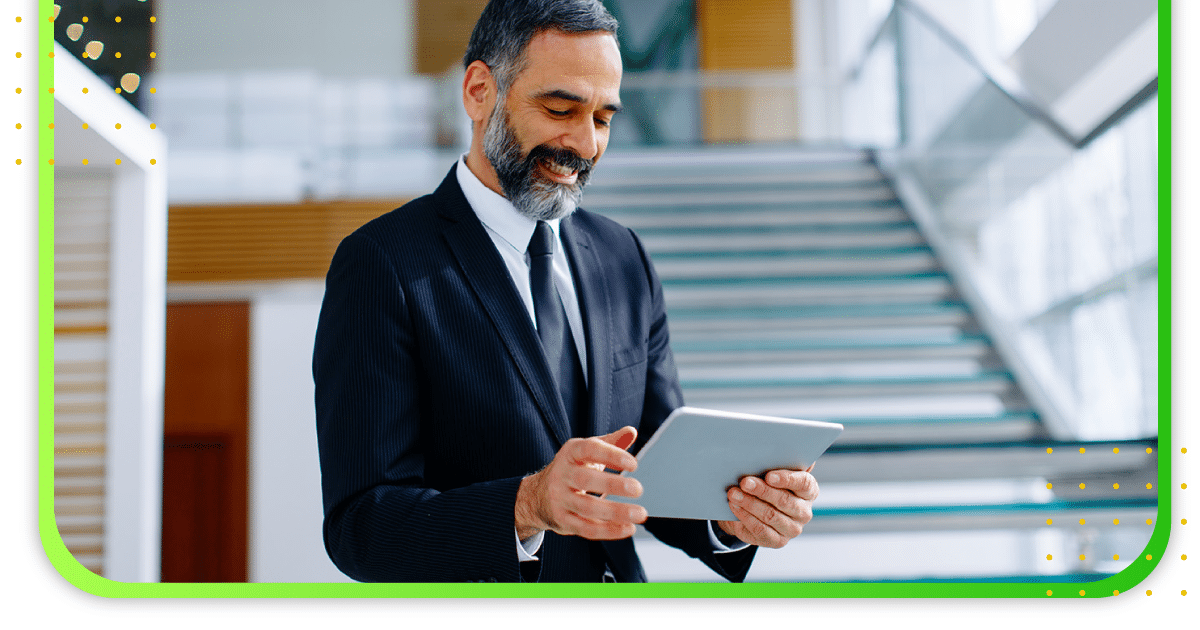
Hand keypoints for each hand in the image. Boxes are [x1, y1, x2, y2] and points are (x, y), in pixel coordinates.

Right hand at [515, 426, 647, 539]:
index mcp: (570, 453)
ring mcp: (560, 499)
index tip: (633, 464)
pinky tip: (628, 528)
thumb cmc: (572, 470)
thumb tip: (631, 432)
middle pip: (585, 480)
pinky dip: (609, 531)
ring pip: (587, 508)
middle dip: (612, 485)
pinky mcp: (563, 520)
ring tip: (640, 513)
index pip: (588, 450)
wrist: (538, 496)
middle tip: (638, 488)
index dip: (611, 455)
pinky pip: (586, 528)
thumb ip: (611, 443)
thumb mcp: (587, 452)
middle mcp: (562, 475)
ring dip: (615, 512)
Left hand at [716, 465, 818, 548]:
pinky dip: (745, 517)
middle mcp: (804, 511)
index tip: (769, 475)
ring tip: (733, 494)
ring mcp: (792, 529)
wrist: (754, 508)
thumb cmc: (766, 483)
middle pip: (785, 500)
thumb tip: (778, 446)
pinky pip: (761, 530)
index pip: (804, 484)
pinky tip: (735, 507)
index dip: (787, 479)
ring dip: (749, 503)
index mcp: (809, 491)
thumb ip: (778, 461)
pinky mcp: (778, 541)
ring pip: (770, 516)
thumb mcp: (772, 471)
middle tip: (744, 482)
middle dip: (762, 490)